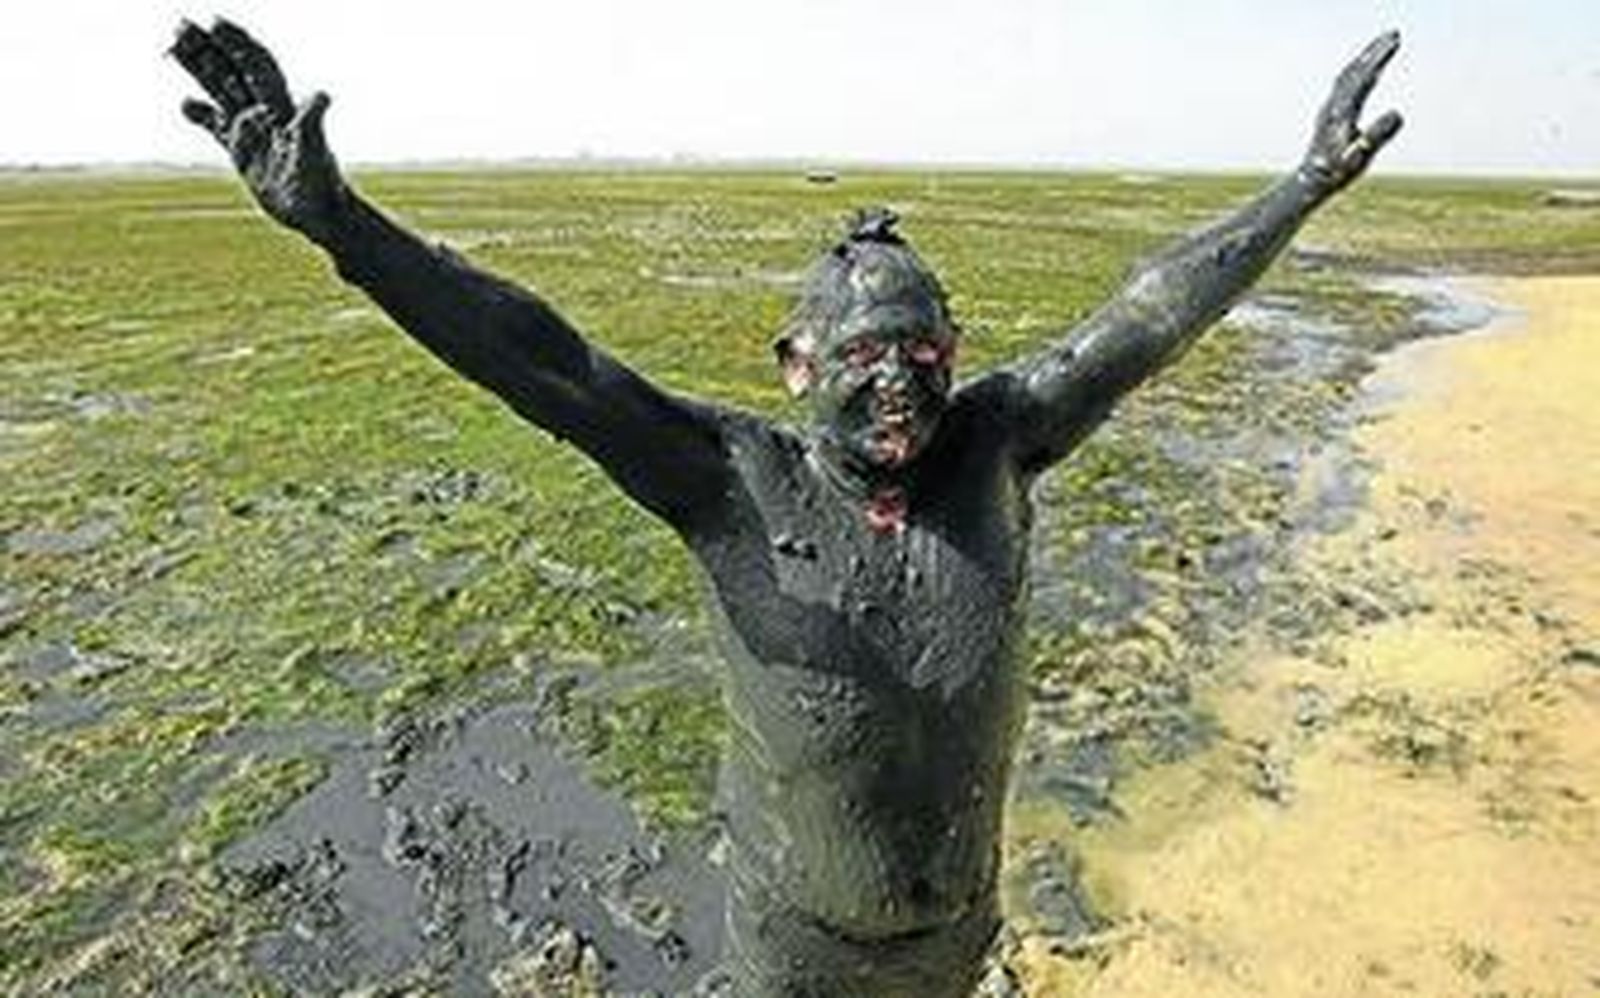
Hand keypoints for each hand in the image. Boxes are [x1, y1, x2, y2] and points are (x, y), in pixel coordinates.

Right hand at [171, 18, 346, 244]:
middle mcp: (265, 113)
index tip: (213, 23)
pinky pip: (217, 126)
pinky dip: (201, 113)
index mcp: (281, 108)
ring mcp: (252, 131)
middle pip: (232, 71)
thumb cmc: (321, 185)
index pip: (256, 67)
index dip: (237, 45)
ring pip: (221, 90)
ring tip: (172, 46)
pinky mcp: (242, 152)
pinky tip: (186, 104)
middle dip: (208, 48)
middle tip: (179, 24)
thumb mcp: (314, 153)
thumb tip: (321, 95)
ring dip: (199, 68)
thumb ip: (311, 123)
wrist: (319, 214)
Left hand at [1299, 31, 1403, 198]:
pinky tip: (1370, 74)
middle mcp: (1333, 107)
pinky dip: (1360, 74)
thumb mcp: (1359, 156)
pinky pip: (1346, 88)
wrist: (1310, 182)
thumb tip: (1398, 113)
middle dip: (1374, 52)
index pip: (1362, 78)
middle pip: (1354, 71)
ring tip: (1384, 46)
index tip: (1394, 42)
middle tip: (1394, 35)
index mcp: (1341, 112)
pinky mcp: (1331, 116)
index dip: (1377, 58)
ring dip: (1366, 60)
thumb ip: (1377, 135)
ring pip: (1348, 77)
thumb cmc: (1335, 172)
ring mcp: (1331, 110)